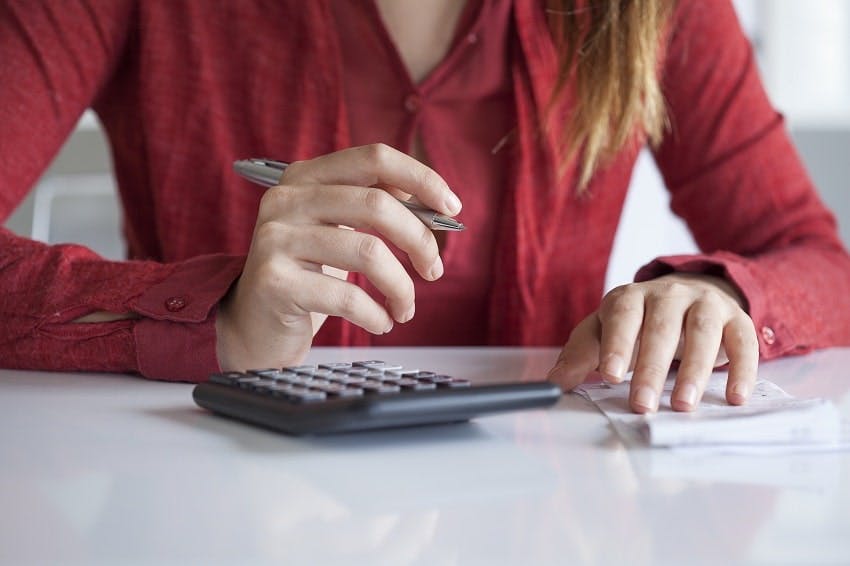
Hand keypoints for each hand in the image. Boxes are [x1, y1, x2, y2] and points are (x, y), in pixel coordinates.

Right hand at [216, 144, 461, 370]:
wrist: (254, 325)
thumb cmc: (308, 276)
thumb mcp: (338, 230)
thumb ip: (374, 205)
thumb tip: (431, 199)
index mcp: (305, 177)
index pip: (373, 158)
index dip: (421, 178)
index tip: (452, 208)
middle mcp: (286, 200)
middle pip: (377, 205)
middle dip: (419, 240)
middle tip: (433, 270)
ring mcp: (275, 239)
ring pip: (368, 253)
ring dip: (401, 288)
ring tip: (405, 308)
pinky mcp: (274, 281)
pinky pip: (346, 296)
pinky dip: (376, 315)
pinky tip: (380, 322)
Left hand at [546, 273, 758, 412]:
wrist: (690, 292)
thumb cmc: (638, 321)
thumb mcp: (605, 331)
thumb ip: (582, 354)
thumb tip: (554, 383)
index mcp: (631, 298)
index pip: (622, 315)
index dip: (616, 344)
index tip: (610, 375)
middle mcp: (669, 295)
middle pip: (661, 328)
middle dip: (651, 368)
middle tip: (642, 404)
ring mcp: (705, 304)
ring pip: (702, 333)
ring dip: (695, 370)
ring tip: (683, 404)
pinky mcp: (736, 319)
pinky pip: (744, 341)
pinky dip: (741, 369)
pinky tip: (735, 397)